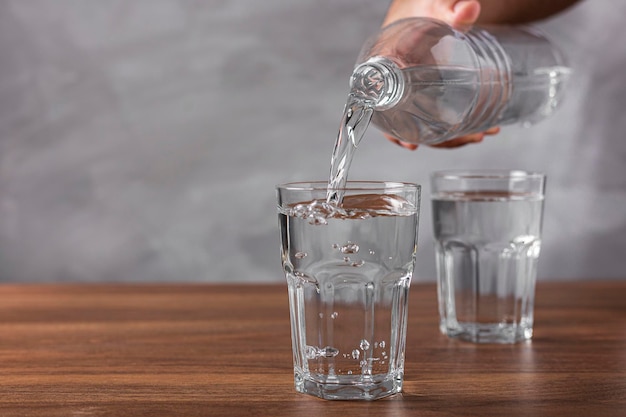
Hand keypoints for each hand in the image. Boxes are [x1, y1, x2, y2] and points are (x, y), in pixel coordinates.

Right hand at [382, 0, 500, 149]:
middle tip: (474, 136)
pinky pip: (436, 118)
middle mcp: (399, 87)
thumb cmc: (421, 9)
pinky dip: (454, 128)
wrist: (423, 9)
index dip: (395, 132)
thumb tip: (470, 9)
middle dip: (443, 138)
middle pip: (412, 124)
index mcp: (388, 68)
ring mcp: (415, 94)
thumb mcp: (434, 9)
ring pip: (428, 124)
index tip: (411, 145)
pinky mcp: (429, 95)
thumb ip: (451, 10)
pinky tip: (475, 132)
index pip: (384, 107)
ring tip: (482, 134)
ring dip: (454, 136)